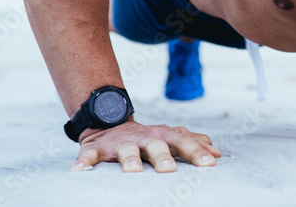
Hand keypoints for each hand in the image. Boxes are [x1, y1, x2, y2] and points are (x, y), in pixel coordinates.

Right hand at [72, 120, 220, 172]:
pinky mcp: (96, 149)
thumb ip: (191, 142)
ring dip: (129, 160)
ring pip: (125, 150)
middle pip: (156, 145)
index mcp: (163, 135)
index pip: (184, 142)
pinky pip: (88, 156)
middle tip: (170, 171)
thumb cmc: (146, 137)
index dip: (197, 151)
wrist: (109, 122)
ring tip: (132, 173)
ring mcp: (119, 143)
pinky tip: (78, 173)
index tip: (211, 164)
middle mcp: (143, 138)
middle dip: (163, 157)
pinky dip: (83, 163)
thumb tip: (217, 153)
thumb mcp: (169, 136)